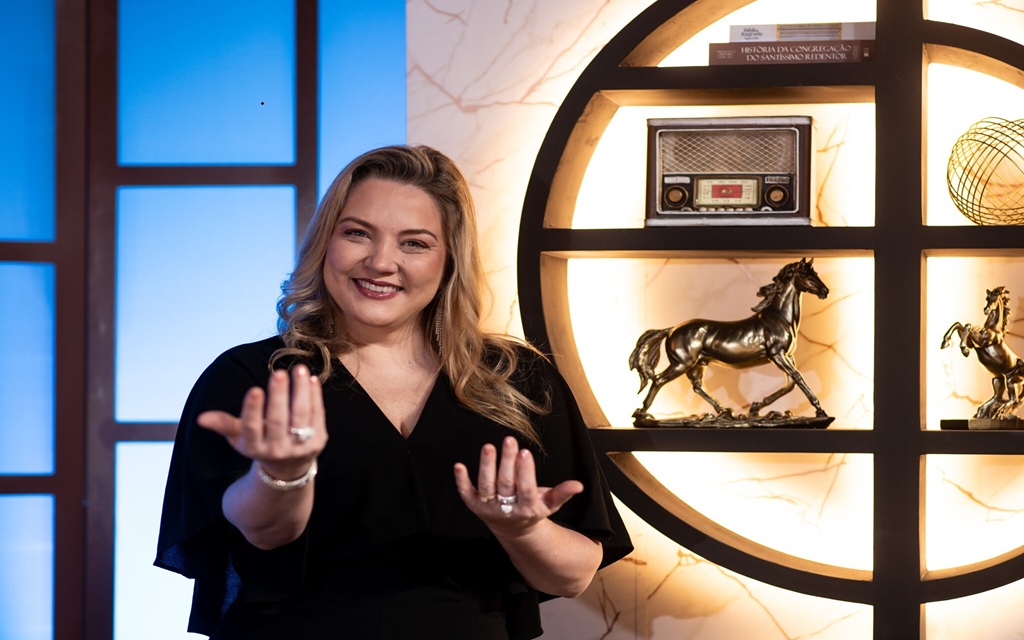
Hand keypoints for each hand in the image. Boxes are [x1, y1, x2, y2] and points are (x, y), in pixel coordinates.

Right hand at [197, 364, 326, 479]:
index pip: (252, 429)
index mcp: (255, 448)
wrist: (289, 467)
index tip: (254, 390)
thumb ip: (224, 425)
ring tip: (298, 369)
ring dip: (301, 391)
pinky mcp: (319, 441)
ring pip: (301, 415)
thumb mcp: (240, 437)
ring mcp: (300, 446)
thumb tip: (201, 418)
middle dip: (278, 396)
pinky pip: (317, 415)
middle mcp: (278, 450)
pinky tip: (311, 379)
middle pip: (278, 420)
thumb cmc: (260, 442)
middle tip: (278, 373)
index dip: (253, 410)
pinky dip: (315, 396)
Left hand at [454, 436, 582, 534]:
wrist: (513, 530)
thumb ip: (562, 493)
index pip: (526, 489)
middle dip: (507, 462)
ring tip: (488, 447)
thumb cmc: (534, 510)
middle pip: (506, 484)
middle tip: (510, 441)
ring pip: (486, 486)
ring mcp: (489, 508)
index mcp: (527, 509)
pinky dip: (461, 481)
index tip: (526, 453)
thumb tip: (579, 485)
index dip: (525, 472)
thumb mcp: (550, 504)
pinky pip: (466, 493)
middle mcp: (506, 510)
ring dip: (486, 466)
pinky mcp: (475, 505)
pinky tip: (458, 466)